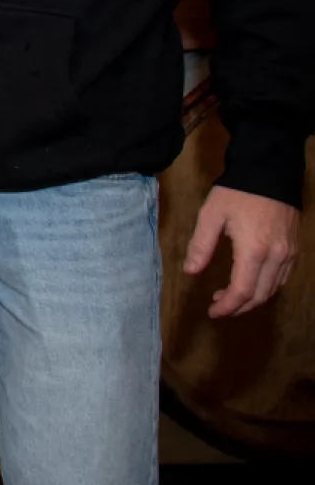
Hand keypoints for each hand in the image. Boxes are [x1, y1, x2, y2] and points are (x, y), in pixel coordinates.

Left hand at [185, 185, 298, 317]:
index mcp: (254, 251)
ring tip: (229, 296)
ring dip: (253, 298)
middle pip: (260, 295)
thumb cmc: (237, 193)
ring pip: (274, 288)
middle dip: (239, 306)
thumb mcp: (211, 215)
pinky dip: (266, 286)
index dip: (227, 306)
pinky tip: (251, 282)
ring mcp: (289, 253)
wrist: (270, 172)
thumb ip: (201, 245)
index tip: (212, 312)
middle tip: (218, 306)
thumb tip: (190, 271)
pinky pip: (283, 277)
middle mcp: (276, 257)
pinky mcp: (294, 248)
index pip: (242, 291)